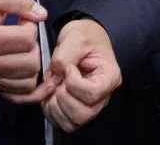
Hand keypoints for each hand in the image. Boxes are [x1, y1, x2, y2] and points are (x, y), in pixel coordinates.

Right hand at [0, 0, 46, 95]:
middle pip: (31, 61)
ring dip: (32, 63)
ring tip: (22, 50)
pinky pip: (21, 94)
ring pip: (30, 79)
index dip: (30, 26)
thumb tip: (41, 15)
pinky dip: (29, 82)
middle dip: (33, 46)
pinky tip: (27, 69)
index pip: (27, 39)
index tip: (21, 21)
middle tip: (23, 36)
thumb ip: (19, 0)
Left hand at [37, 18, 121, 132]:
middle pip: (82, 114)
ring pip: (72, 122)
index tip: (68, 67)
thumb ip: (63, 57)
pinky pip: (64, 123)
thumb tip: (52, 79)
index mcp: (109, 76)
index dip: (73, 83)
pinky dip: (52, 113)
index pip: (92, 93)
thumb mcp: (75, 37)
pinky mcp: (78, 108)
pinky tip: (50, 95)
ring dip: (55, 107)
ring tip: (53, 88)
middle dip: (62, 98)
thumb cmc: (86, 35)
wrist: (85, 37)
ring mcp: (91, 105)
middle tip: (58, 80)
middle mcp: (103, 96)